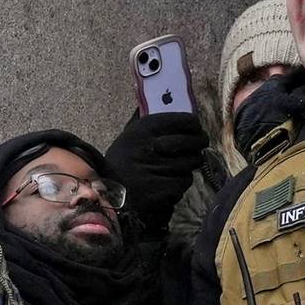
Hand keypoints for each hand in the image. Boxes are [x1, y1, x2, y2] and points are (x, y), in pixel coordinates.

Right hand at [105, 111, 207, 233]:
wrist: (106, 196)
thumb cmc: (121, 164)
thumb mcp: (129, 138)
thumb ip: (147, 124)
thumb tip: (165, 108)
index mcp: (142, 129)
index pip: (184, 120)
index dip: (194, 126)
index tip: (196, 130)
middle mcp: (148, 145)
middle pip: (192, 142)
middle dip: (197, 147)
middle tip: (197, 152)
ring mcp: (154, 168)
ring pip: (190, 163)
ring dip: (187, 167)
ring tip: (177, 170)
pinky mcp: (158, 189)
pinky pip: (183, 182)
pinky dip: (179, 185)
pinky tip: (169, 185)